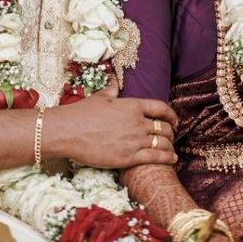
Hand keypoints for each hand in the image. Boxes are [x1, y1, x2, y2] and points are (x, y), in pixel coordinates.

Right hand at [45, 81, 176, 167]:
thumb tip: (115, 81)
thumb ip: (112, 90)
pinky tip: (172, 159)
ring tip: (172, 150)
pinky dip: (167, 158)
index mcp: (133, 105)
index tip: (174, 119)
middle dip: (171, 132)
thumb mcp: (100, 97)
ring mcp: (135, 140)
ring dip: (170, 146)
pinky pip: (156, 157)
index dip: (171, 114)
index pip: (161, 108)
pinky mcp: (129, 157)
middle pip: (164, 127)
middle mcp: (138, 122)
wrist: (68, 131)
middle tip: (171, 136)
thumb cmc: (82, 112)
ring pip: (163, 143)